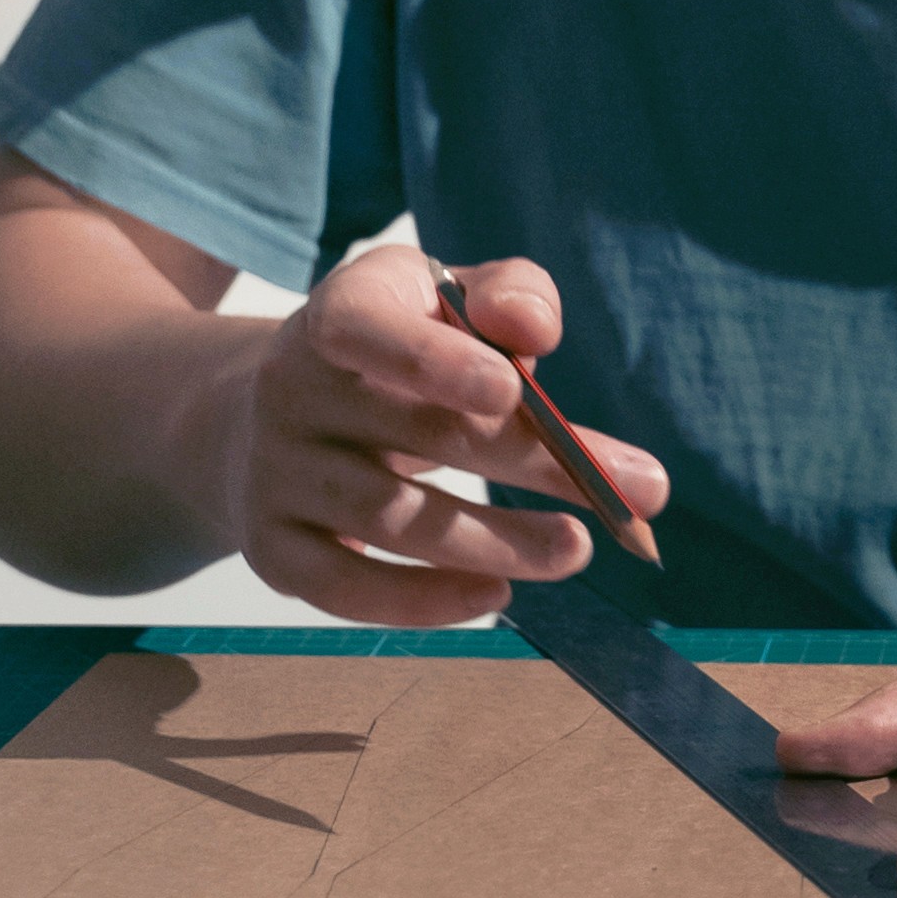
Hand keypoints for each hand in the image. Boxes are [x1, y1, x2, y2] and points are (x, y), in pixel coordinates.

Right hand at [232, 245, 674, 624]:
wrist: (265, 415)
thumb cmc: (391, 349)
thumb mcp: (443, 297)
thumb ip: (508, 295)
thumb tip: (535, 332)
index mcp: (336, 314)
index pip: (363, 328)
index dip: (431, 359)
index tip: (512, 390)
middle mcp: (289, 392)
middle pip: (415, 433)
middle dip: (533, 461)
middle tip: (632, 491)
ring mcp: (274, 475)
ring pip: (390, 519)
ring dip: (495, 543)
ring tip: (576, 549)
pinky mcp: (273, 549)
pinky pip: (345, 589)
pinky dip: (422, 602)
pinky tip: (495, 595)